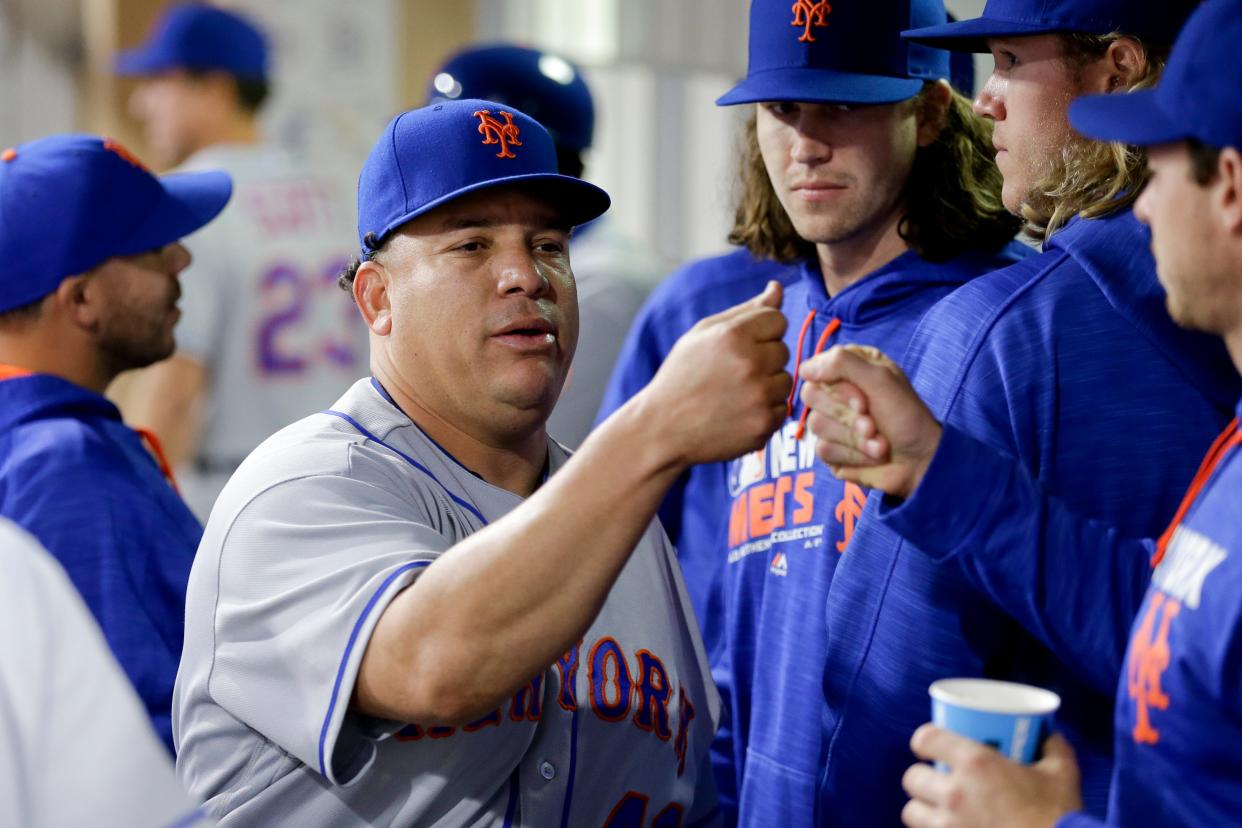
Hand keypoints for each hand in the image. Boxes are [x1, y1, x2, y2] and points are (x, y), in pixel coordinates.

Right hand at [641, 281, 790, 464]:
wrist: (662, 428)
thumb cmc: (682, 375)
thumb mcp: (703, 334)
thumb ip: (745, 310)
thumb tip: (777, 288)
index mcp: (734, 334)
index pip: (777, 319)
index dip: (759, 332)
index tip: (736, 347)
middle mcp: (750, 363)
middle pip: (783, 350)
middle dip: (762, 359)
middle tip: (730, 374)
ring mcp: (759, 396)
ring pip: (785, 381)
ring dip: (766, 386)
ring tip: (733, 394)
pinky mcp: (763, 424)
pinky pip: (782, 409)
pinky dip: (764, 411)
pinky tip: (737, 413)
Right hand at [798, 344, 939, 498]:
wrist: (921, 461)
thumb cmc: (907, 416)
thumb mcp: (881, 379)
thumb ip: (842, 363)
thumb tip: (804, 369)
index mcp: (849, 370)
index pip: (816, 369)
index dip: (837, 388)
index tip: (863, 401)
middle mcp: (837, 393)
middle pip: (811, 396)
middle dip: (846, 416)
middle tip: (873, 423)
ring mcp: (831, 423)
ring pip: (816, 425)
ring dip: (854, 439)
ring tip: (880, 444)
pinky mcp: (830, 450)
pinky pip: (822, 449)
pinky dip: (852, 455)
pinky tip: (872, 456)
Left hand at [901, 725, 1083, 827]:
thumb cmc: (1060, 816)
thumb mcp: (1062, 775)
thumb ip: (1054, 749)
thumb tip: (1051, 736)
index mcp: (976, 764)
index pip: (927, 738)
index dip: (924, 741)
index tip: (928, 746)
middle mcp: (955, 793)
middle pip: (912, 778)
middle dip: (922, 779)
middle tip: (938, 781)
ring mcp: (949, 826)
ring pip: (912, 813)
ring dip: (922, 810)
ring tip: (938, 811)